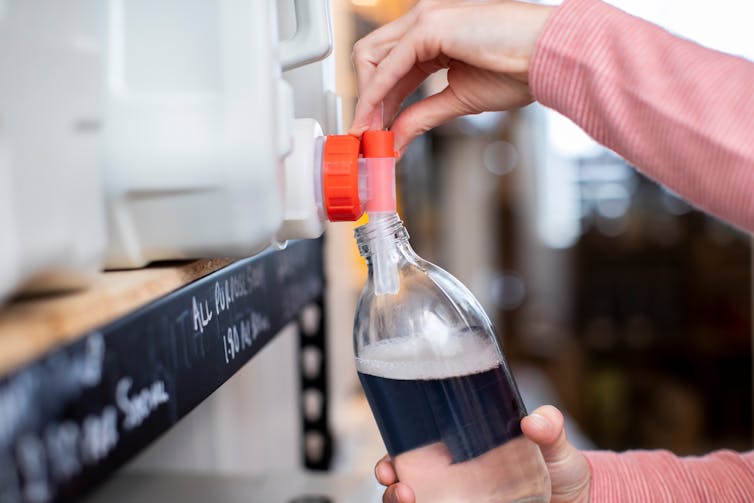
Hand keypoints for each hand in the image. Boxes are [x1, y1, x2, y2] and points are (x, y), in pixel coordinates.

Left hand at [350, 0, 554, 154]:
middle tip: (367, 133)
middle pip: (371, 57)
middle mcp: (424, 21)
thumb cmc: (519, 70)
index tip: (372, 129)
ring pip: (371, 56)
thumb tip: (397, 138)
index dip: (377, 99)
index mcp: (433, 35)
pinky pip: (390, 63)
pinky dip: (377, 93)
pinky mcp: (430, 25)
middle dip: (365, 98)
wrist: (549, 58)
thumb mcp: (459, 100)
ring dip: (366, 97)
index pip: (389, 66)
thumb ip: (423, 116)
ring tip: (369, 132)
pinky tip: (375, 117)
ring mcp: (425, 18)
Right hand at [375, 405, 590, 502]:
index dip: (391, 460)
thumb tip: (535, 421)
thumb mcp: (555, 446)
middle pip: (406, 488)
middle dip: (391, 490)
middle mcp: (453, 485)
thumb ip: (550, 429)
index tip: (388, 465)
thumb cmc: (560, 470)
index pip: (412, 455)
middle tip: (398, 488)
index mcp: (459, 456)